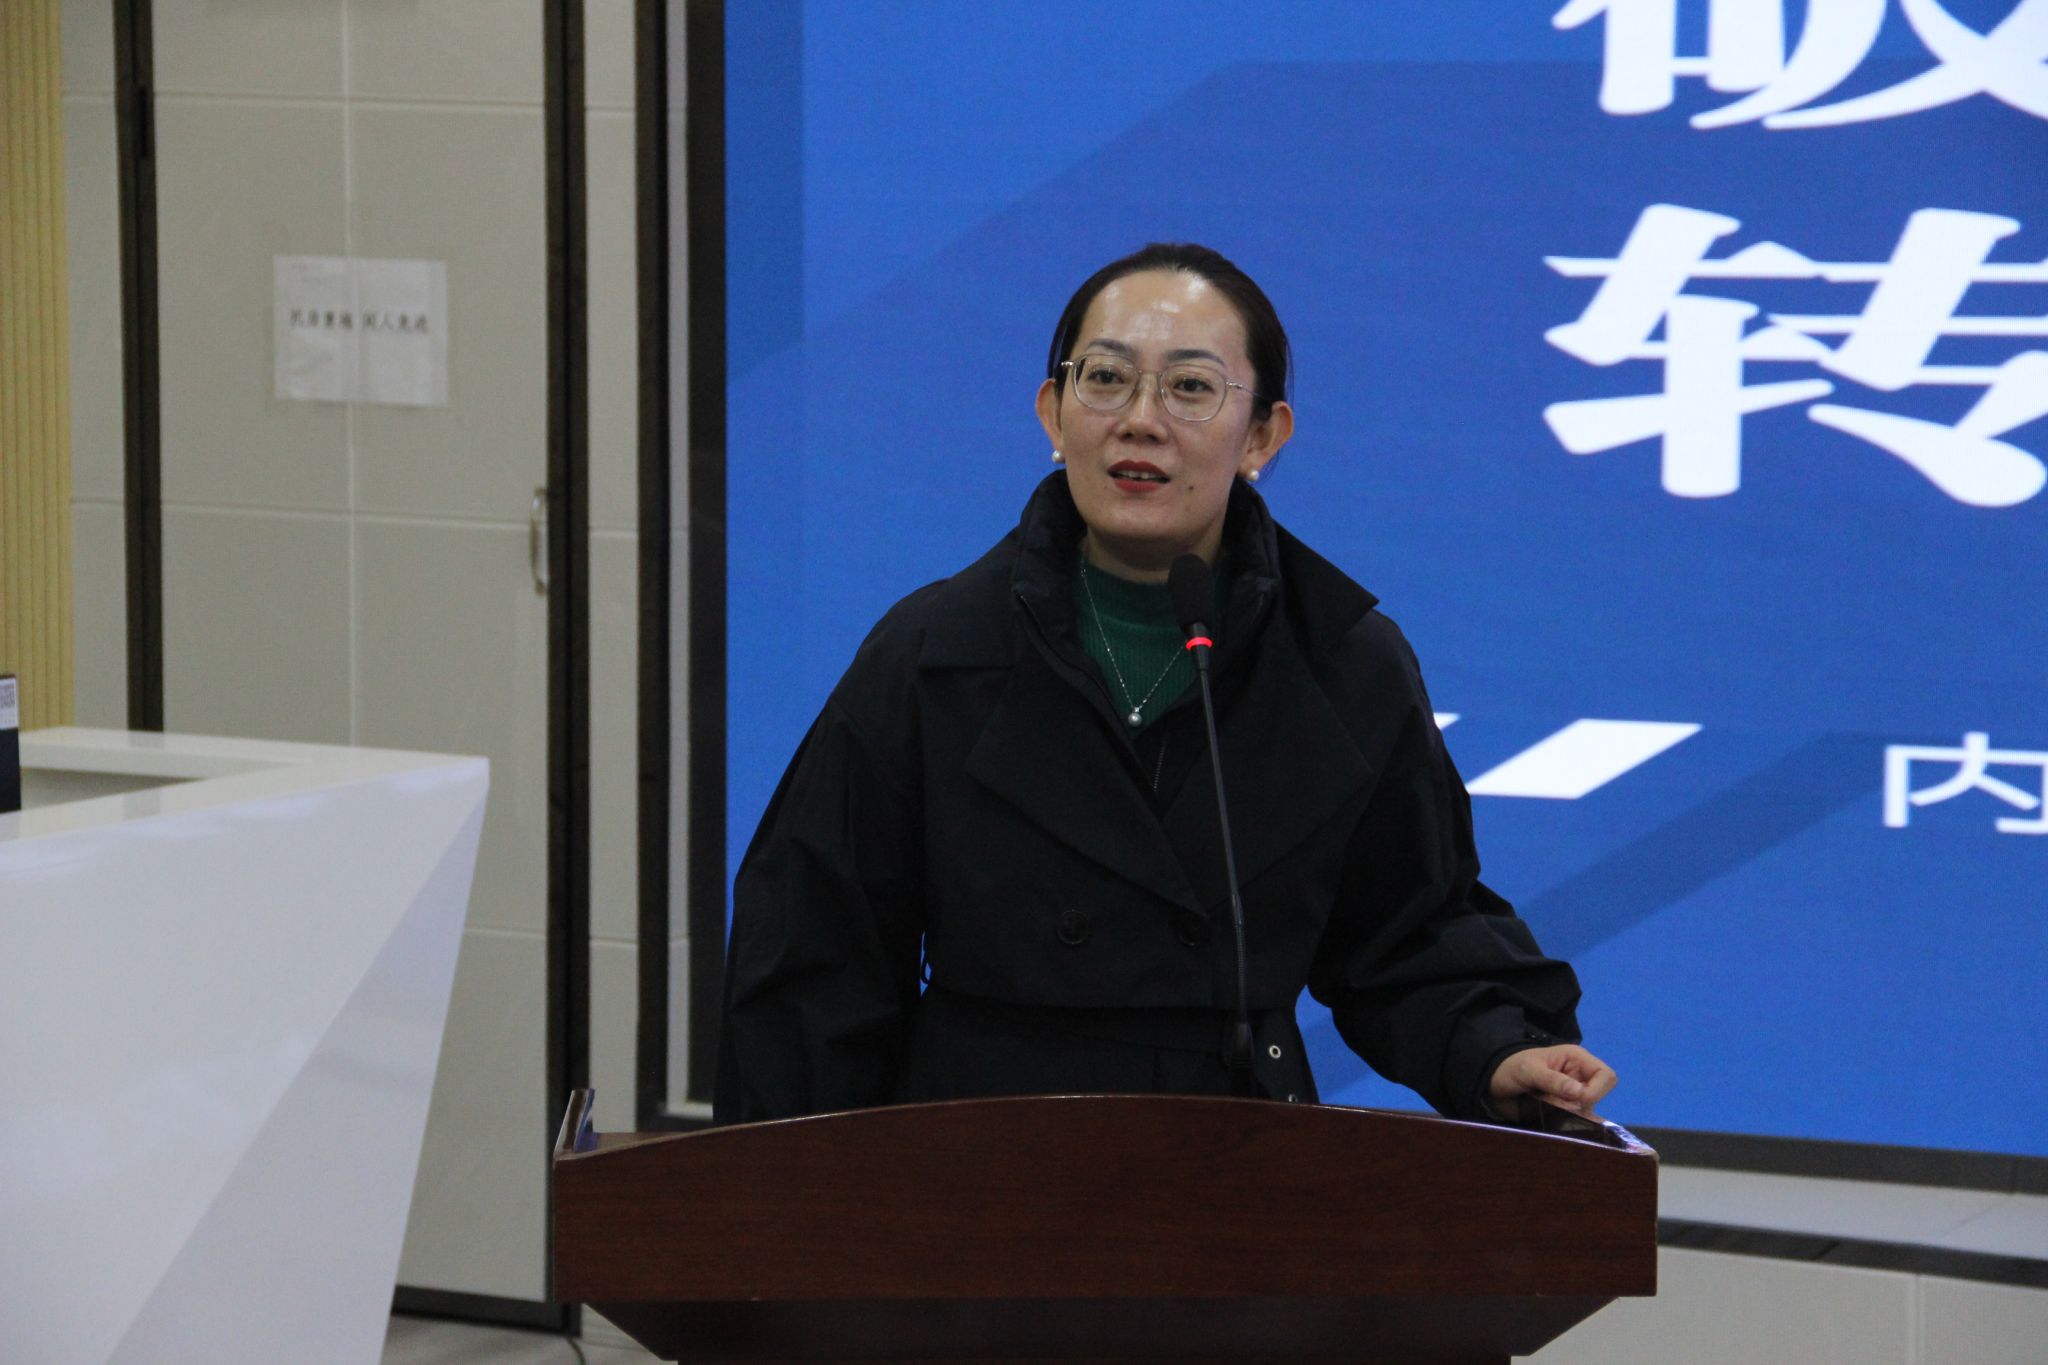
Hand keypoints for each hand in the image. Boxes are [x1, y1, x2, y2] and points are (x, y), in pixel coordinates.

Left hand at [1487, 1044, 1617, 1119]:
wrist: (1493, 1083)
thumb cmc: (1511, 1067)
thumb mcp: (1529, 1070)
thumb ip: (1553, 1080)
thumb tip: (1580, 1093)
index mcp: (1577, 1060)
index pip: (1606, 1076)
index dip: (1596, 1090)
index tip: (1578, 1100)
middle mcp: (1580, 1078)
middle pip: (1598, 1098)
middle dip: (1579, 1105)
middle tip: (1554, 1104)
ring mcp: (1573, 1097)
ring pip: (1587, 1113)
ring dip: (1568, 1115)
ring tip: (1544, 1108)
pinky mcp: (1564, 1111)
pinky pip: (1575, 1122)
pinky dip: (1566, 1124)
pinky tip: (1551, 1121)